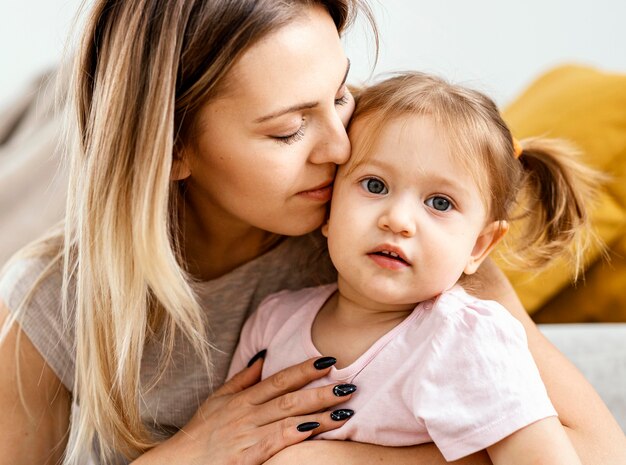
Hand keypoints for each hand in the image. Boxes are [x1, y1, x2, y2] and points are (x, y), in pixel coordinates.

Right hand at [133, 355, 354, 464]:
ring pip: (288, 418)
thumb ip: (244, 379)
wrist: (179, 464)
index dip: (304, 369)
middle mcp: (247, 412)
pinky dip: (297, 433)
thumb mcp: (218, 400)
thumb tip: (265, 356)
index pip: (278, 379)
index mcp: (242, 398)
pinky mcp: (248, 455)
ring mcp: (248, 434)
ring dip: (319, 413)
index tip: (328, 360)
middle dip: (321, 390)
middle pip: (290, 397)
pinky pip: (277, 441)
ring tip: (346, 408)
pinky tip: (316, 429)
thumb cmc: (200, 433)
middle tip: (349, 383)